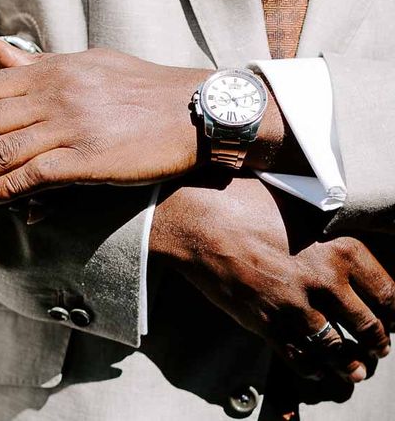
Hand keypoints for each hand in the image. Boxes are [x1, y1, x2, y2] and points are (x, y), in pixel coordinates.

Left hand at [0, 37, 208, 209]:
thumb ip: (37, 63)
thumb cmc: (142, 87)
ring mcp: (70, 124)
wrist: (195, 110)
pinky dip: (5, 189)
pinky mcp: (89, 157)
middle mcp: (54, 92)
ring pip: (0, 151)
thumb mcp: (87, 64)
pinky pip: (35, 174)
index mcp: (51, 69)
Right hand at [152, 177, 394, 383]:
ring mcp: (294, 307)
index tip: (393, 315)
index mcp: (337, 249)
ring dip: (351, 363)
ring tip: (356, 368)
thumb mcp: (291, 201)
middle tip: (379, 346)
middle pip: (368, 325)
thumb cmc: (240, 202)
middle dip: (377, 341)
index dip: (394, 308)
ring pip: (337, 349)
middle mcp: (323, 282)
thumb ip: (321, 218)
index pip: (386, 290)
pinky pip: (299, 357)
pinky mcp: (266, 323)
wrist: (195, 223)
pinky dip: (312, 367)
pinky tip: (317, 369)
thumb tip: (335, 218)